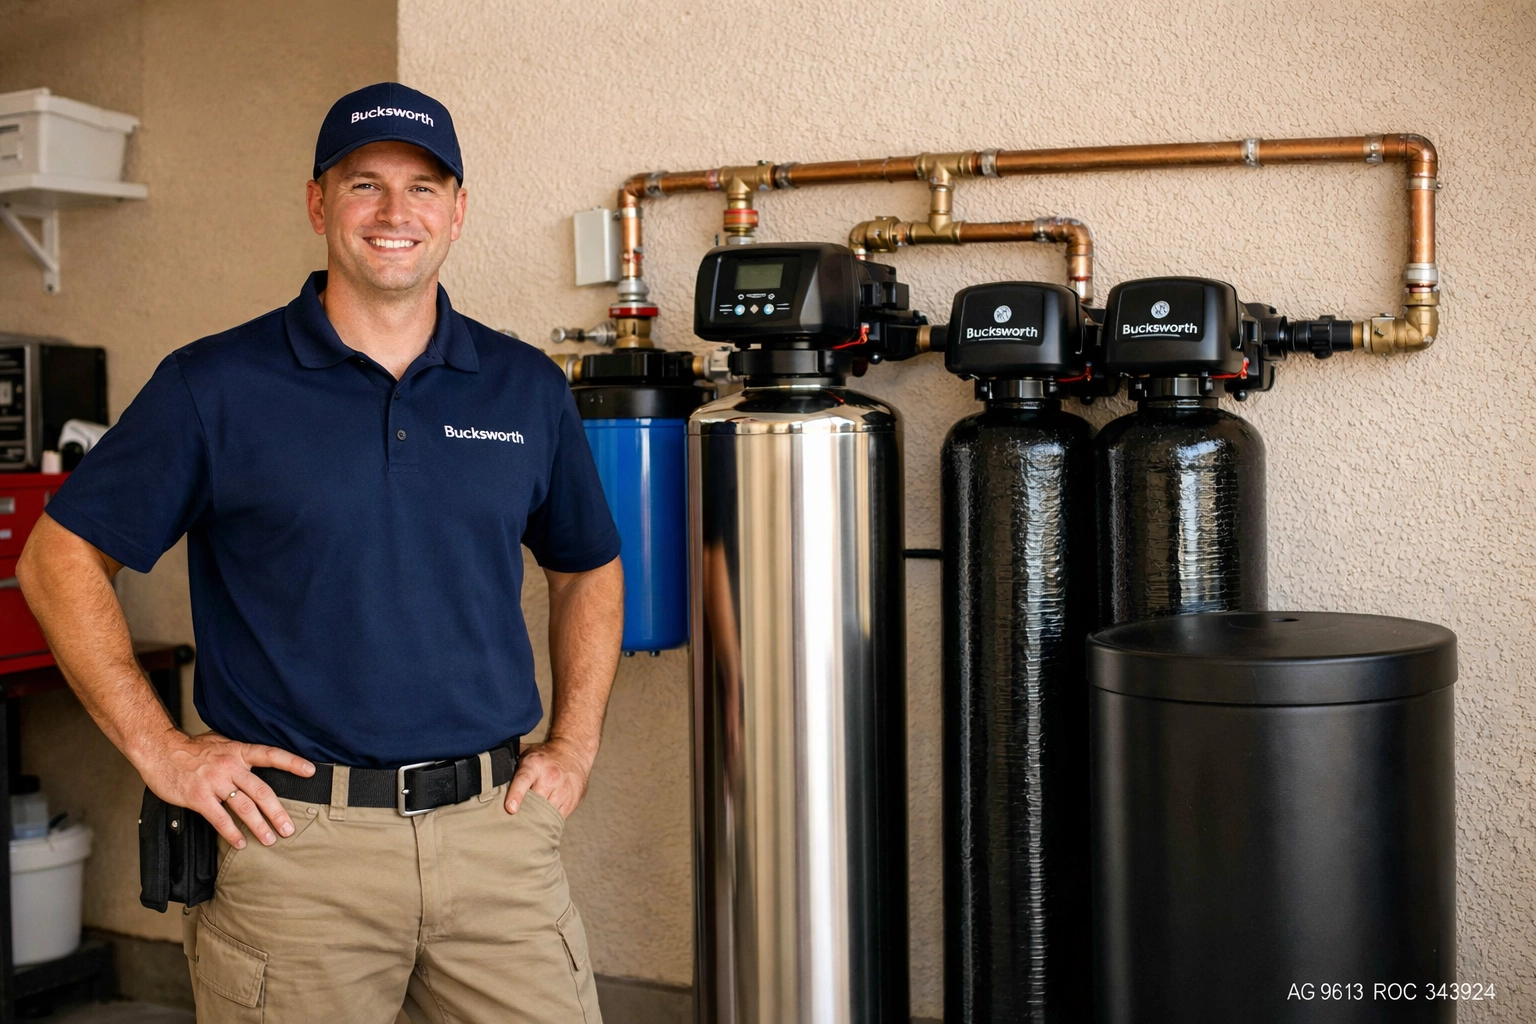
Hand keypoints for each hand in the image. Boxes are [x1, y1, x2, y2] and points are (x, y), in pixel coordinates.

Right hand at [136, 730, 313, 848]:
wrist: (159, 750)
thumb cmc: (191, 748)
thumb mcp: (220, 742)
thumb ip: (240, 752)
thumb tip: (260, 758)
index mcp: (238, 751)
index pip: (271, 754)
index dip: (292, 762)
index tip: (311, 772)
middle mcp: (230, 766)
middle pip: (262, 791)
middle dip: (278, 812)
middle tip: (289, 828)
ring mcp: (215, 782)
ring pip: (244, 807)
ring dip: (259, 826)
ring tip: (270, 840)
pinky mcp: (199, 796)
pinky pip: (220, 818)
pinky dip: (232, 833)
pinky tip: (241, 842)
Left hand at [505, 736, 595, 817]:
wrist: (573, 752)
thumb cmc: (543, 756)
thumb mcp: (525, 753)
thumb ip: (506, 763)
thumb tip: (482, 771)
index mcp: (535, 763)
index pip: (524, 779)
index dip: (516, 795)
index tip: (510, 809)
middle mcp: (551, 776)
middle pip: (534, 802)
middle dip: (522, 812)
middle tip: (509, 822)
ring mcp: (563, 790)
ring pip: (546, 813)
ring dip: (534, 819)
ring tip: (524, 823)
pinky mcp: (572, 801)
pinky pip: (557, 818)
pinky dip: (547, 822)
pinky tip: (540, 821)